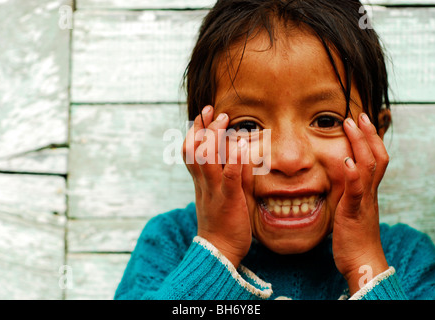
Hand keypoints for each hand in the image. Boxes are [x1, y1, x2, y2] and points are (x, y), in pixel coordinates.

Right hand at [182, 106, 251, 267]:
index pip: (191, 152)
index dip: (194, 132)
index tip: (202, 115)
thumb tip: (243, 151)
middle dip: (202, 128)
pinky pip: (229, 177)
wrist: (218, 252)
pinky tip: (240, 145)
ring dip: (214, 138)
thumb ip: (237, 173)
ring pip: (206, 160)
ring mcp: (215, 191)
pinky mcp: (228, 200)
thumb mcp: (229, 194)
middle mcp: (204, 183)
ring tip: (224, 120)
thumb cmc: (225, 223)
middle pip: (195, 150)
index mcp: (201, 182)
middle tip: (211, 110)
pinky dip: (234, 160)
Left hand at [332, 113, 389, 294]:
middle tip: (357, 115)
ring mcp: (363, 202)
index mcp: (368, 192)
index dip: (370, 139)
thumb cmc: (354, 238)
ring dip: (360, 144)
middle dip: (368, 134)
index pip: (375, 160)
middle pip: (376, 157)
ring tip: (350, 126)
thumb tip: (341, 178)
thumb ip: (349, 193)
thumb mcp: (351, 209)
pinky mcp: (353, 213)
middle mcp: (369, 193)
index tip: (360, 122)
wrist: (362, 262)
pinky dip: (353, 176)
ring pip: (368, 168)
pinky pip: (356, 192)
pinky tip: (346, 162)